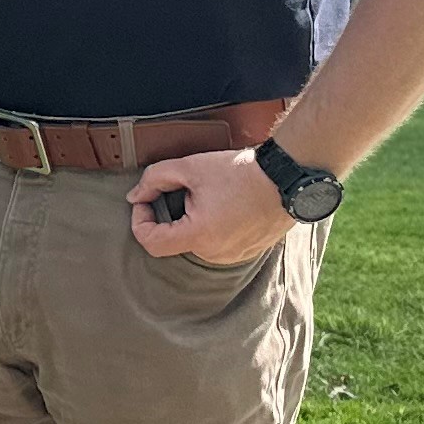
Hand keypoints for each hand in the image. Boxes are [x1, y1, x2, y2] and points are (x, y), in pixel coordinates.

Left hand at [130, 149, 290, 263]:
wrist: (287, 179)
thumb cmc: (241, 173)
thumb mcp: (190, 167)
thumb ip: (155, 179)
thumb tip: (135, 197)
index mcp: (199, 235)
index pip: (151, 243)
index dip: (140, 221)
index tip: (147, 201)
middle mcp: (215, 254)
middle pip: (174, 240)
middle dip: (172, 214)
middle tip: (188, 188)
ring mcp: (233, 257)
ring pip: (196, 242)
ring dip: (194, 220)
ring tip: (213, 196)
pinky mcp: (246, 253)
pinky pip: (217, 244)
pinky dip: (213, 226)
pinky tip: (227, 205)